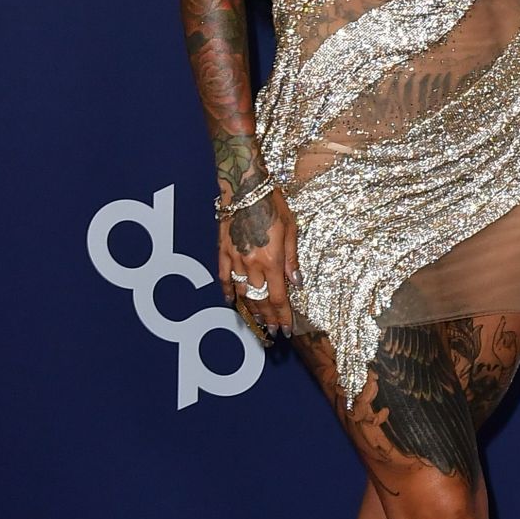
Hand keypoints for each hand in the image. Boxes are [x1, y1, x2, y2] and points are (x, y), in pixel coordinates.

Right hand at [218, 185, 300, 335]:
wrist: (245, 186)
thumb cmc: (272, 202)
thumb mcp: (291, 229)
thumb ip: (292, 259)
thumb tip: (297, 283)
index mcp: (272, 260)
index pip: (279, 297)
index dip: (282, 315)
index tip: (286, 329)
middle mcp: (252, 263)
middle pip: (261, 299)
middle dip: (268, 318)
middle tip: (273, 332)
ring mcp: (235, 258)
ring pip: (242, 293)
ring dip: (250, 310)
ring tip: (257, 322)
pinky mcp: (223, 251)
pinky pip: (224, 277)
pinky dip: (227, 291)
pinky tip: (230, 301)